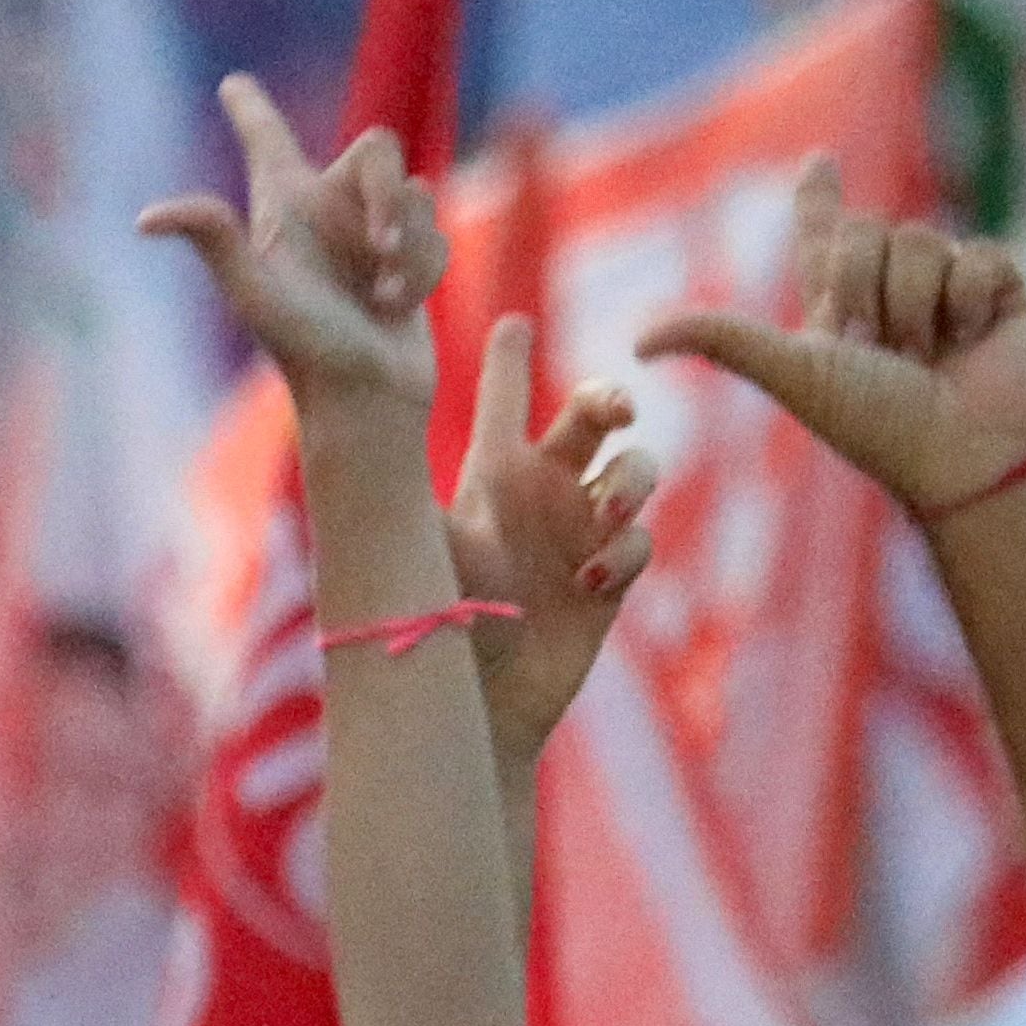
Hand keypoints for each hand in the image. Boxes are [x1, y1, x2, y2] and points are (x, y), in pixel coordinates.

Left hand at [139, 72, 442, 415]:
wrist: (365, 398)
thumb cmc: (304, 348)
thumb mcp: (254, 291)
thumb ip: (213, 239)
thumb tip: (144, 219)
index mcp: (283, 208)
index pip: (266, 141)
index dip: (252, 109)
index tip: (231, 83)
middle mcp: (325, 212)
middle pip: (380, 147)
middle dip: (388, 192)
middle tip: (379, 243)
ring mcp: (369, 234)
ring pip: (417, 195)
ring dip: (408, 247)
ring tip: (381, 297)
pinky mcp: (408, 259)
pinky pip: (436, 236)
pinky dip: (424, 271)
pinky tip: (397, 309)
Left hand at [445, 315, 659, 767]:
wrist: (477, 702)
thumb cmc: (438, 628)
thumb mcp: (430, 551)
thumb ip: (426, 497)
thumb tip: (384, 442)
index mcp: (493, 476)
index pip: (505, 401)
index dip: (510, 360)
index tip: (514, 322)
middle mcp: (543, 493)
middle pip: (593, 416)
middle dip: (611, 397)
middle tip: (616, 409)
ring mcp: (583, 533)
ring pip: (638, 469)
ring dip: (632, 479)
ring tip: (605, 508)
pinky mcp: (612, 578)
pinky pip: (641, 542)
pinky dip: (627, 551)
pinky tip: (592, 578)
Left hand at [634, 157, 1025, 518]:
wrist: (964, 455)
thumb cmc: (876, 424)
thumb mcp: (792, 373)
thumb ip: (722, 341)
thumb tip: (636, 343)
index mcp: (838, 315)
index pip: (824, 241)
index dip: (820, 201)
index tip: (817, 160)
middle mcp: (892, 298)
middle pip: (867, 230)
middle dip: (868, 285)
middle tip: (884, 349)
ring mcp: (949, 293)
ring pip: (922, 238)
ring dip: (919, 303)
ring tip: (931, 355)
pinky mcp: (1004, 292)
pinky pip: (981, 253)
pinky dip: (972, 298)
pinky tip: (976, 339)